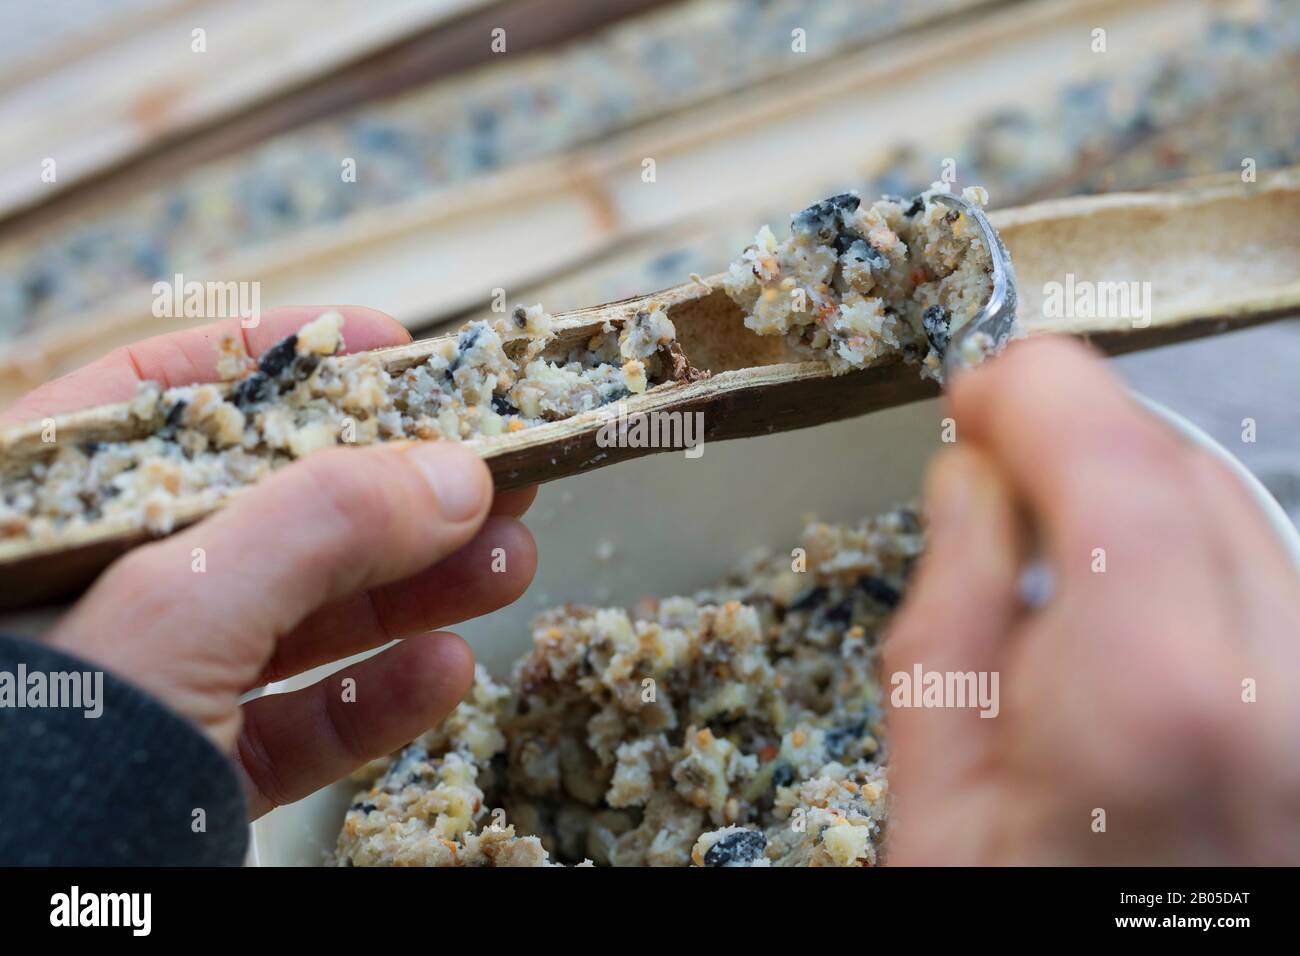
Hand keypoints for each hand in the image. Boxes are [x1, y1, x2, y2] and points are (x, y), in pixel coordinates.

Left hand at [8, 308, 536, 818]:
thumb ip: (317, 525)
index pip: (163, 398)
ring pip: (299, 615)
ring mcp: (146, 685)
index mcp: (40, 518)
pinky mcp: (192, 768)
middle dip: (393, 493)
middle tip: (493, 468)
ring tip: (507, 561)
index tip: (395, 351)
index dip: (285, 361)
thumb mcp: (176, 609)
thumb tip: (449, 475)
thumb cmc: (41, 761)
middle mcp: (95, 592)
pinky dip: (377, 696)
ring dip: (414, 590)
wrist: (29, 922)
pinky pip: (296, 718)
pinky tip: (444, 671)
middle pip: (266, 509)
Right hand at [884, 337, 1299, 863]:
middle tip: (994, 446)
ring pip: (1239, 515)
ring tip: (1039, 519)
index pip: (1118, 456)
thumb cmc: (1015, 904)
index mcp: (1148, 692)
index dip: (1042, 392)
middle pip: (1189, 471)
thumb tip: (973, 478)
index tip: (980, 387)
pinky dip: (1181, 546)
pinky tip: (1108, 582)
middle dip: (1085, 429)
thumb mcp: (931, 778)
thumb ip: (952, 600)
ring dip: (1135, 485)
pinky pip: (1261, 581)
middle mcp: (1274, 686)